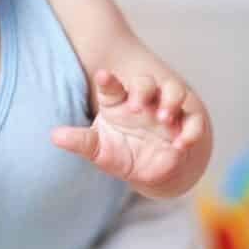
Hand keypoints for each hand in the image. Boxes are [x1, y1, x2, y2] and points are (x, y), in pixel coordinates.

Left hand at [51, 69, 205, 187]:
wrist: (149, 172)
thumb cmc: (121, 154)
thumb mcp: (98, 150)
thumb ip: (79, 141)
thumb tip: (54, 136)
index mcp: (118, 103)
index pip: (112, 87)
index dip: (108, 81)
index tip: (101, 75)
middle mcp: (144, 102)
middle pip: (146, 83)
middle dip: (143, 89)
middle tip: (137, 105)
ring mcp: (167, 112)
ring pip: (174, 93)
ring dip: (171, 102)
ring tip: (164, 117)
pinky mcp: (186, 127)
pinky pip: (194, 122)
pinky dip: (191, 130)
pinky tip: (181, 143)